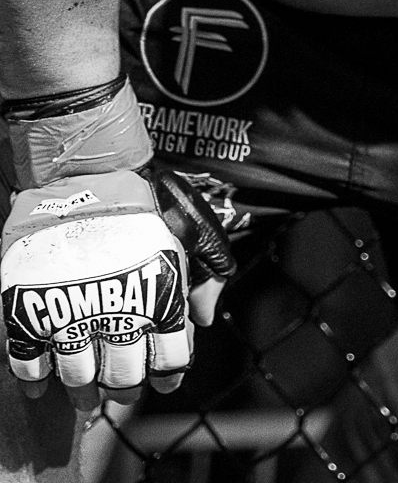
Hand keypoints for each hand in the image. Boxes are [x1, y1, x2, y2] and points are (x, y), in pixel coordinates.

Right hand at [1, 164, 233, 405]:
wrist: (83, 172)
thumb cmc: (140, 201)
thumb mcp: (187, 228)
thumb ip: (207, 272)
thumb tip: (205, 318)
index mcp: (159, 293)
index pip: (170, 358)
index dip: (167, 372)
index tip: (162, 376)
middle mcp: (116, 309)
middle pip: (123, 376)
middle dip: (122, 385)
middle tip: (116, 384)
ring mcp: (70, 310)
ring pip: (77, 376)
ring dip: (82, 389)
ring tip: (84, 388)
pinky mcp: (29, 306)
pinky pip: (27, 362)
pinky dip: (35, 379)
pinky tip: (43, 380)